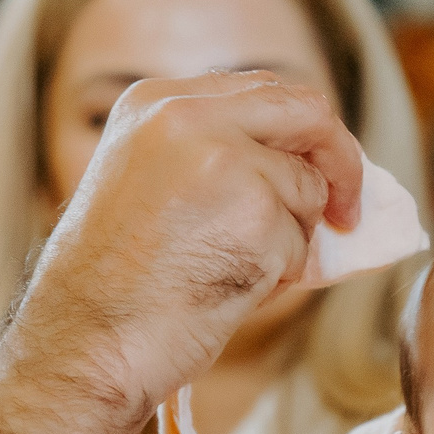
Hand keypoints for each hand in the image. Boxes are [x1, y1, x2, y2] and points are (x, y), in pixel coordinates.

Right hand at [0, 73, 362, 433]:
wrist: (85, 344)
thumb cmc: (115, 286)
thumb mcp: (150, 186)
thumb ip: (217, 156)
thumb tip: (315, 171)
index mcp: (155, 102)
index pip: (265, 89)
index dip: (306, 134)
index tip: (323, 174)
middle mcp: (187, 115)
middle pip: (307, 111)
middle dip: (341, 162)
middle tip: (348, 212)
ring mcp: (223, 158)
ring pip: (307, 188)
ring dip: (292, 239)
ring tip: (229, 271)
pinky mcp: (253, 209)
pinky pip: (303, 240)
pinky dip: (282, 274)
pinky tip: (228, 289)